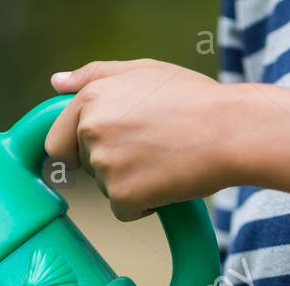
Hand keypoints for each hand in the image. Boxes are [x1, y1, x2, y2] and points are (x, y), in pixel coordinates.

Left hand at [44, 60, 289, 219]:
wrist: (232, 130)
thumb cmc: (194, 99)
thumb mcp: (144, 71)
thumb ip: (94, 75)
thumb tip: (56, 83)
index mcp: (91, 99)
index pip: (57, 141)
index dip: (80, 148)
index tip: (107, 148)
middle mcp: (91, 130)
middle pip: (85, 166)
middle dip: (111, 162)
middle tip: (150, 146)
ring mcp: (105, 165)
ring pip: (105, 188)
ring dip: (130, 182)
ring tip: (165, 159)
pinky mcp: (122, 196)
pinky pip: (123, 210)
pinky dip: (143, 205)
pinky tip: (168, 181)